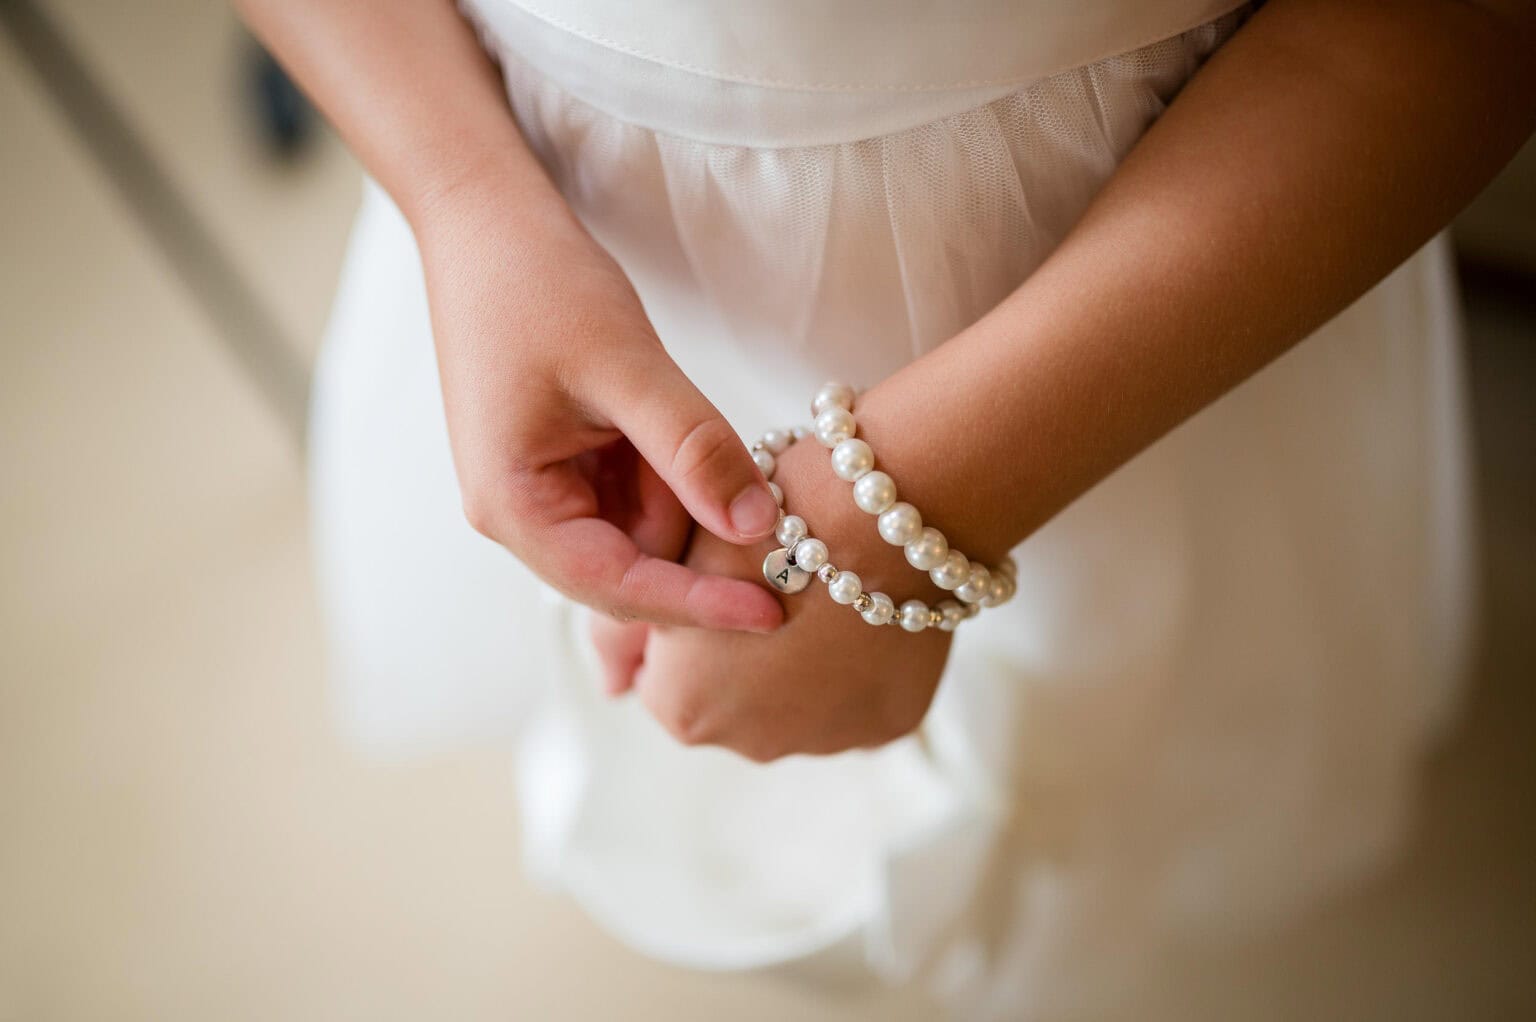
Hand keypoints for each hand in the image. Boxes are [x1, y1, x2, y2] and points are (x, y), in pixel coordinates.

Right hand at [416, 180, 783, 631]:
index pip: (619, 586)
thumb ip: (693, 450)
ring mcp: (540, 491)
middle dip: (699, 557)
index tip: (776, 614)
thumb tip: (757, 529)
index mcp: (513, 506)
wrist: (484, 221)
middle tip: (785, 540)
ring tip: (725, 451)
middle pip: (629, 571)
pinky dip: (674, 478)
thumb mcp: (626, 367)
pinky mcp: (563, 464)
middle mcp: (519, 514)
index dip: (700, 606)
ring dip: (689, 505)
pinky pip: (633, 496)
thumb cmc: (538, 284)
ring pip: (639, 534)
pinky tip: (697, 442)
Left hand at [593, 438, 954, 760]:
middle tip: (773, 584)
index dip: (688, 622)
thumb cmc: (762, 522)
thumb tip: (609, 687)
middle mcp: (748, 743)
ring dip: (803, 666)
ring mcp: (825, 741)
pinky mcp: (889, 726)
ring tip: (823, 596)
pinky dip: (859, 670)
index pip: (664, 675)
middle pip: (732, 698)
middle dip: (744, 656)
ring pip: (800, 704)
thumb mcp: (671, 562)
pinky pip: (861, 703)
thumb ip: (622, 629)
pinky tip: (862, 617)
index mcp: (682, 707)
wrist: (874, 513)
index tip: (721, 580)